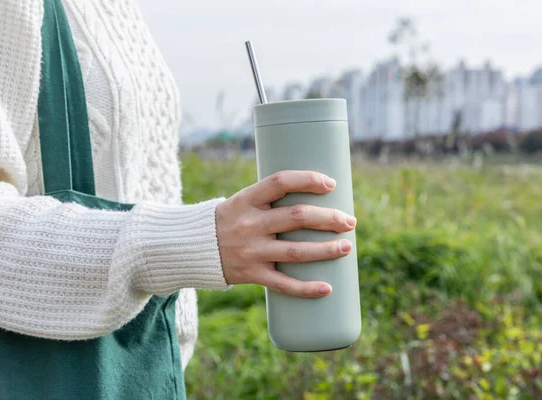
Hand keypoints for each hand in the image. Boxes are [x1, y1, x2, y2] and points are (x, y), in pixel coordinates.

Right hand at [215, 170, 355, 298]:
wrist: (191, 248)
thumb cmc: (228, 220)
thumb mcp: (243, 202)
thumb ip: (272, 199)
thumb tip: (315, 195)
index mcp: (247, 199)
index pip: (281, 182)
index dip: (308, 180)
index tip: (331, 185)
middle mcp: (250, 224)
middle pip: (297, 217)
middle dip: (329, 218)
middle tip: (350, 222)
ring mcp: (251, 251)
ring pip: (296, 252)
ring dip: (326, 250)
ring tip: (347, 248)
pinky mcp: (252, 274)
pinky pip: (283, 284)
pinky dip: (306, 288)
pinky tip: (327, 288)